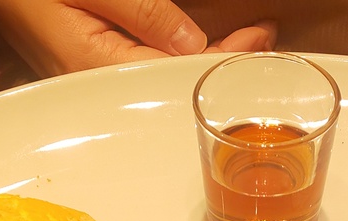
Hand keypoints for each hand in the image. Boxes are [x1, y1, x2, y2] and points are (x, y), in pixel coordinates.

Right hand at [0, 0, 275, 77]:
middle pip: (172, 79)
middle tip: (261, 36)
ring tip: (242, 42)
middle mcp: (95, 79)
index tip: (257, 38)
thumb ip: (143, 14)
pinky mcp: (86, 65)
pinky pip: (138, 65)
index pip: (175, 70)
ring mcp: (90, 75)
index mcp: (96, 64)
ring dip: (201, 56)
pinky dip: (173, 53)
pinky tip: (194, 46)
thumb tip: (191, 42)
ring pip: (158, 73)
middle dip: (221, 59)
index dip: (223, 57)